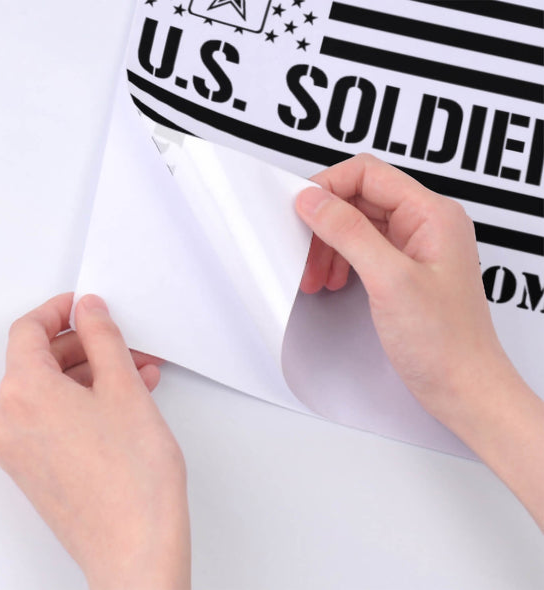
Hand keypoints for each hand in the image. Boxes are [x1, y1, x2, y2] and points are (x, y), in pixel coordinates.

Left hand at [0, 293, 190, 589]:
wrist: (136, 546)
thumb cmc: (132, 477)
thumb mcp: (123, 386)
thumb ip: (102, 337)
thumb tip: (89, 310)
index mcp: (23, 392)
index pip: (28, 330)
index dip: (59, 311)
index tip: (83, 306)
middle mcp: (8, 421)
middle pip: (40, 361)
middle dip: (87, 348)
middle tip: (124, 345)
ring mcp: (17, 449)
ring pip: (52, 391)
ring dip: (93, 376)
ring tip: (138, 377)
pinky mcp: (33, 469)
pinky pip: (53, 419)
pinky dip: (84, 404)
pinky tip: (124, 404)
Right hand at [296, 153, 543, 530]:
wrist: (462, 389)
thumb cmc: (445, 342)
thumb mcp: (390, 280)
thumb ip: (348, 233)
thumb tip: (314, 200)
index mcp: (432, 214)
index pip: (368, 175)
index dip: (329, 187)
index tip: (301, 210)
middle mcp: (425, 225)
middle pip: (358, 200)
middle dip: (325, 225)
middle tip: (303, 251)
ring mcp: (415, 248)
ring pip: (357, 226)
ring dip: (329, 246)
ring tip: (315, 276)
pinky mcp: (404, 270)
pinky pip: (363, 250)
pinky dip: (340, 262)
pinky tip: (332, 281)